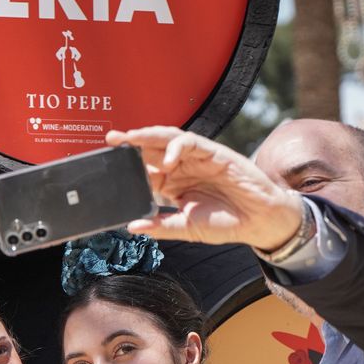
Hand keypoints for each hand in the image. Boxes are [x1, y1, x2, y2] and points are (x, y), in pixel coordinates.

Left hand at [107, 127, 303, 250]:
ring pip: (167, 139)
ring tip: (129, 138)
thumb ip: (161, 226)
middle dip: (130, 143)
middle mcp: (182, 168)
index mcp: (173, 184)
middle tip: (110, 140)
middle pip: (151, 149)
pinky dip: (176, 148)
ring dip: (148, 136)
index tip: (106, 166)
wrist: (258, 221)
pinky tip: (168, 162)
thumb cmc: (225, 223)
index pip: (144, 170)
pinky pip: (190, 142)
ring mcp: (196, 158)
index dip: (127, 166)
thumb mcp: (187, 228)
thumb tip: (133, 227)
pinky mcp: (213, 152)